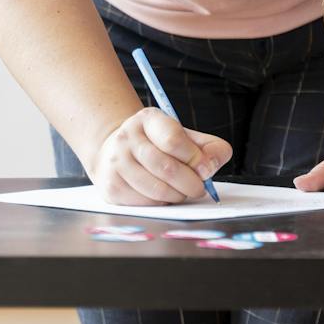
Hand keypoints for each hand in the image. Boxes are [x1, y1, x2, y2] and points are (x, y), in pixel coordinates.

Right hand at [88, 107, 231, 205]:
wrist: (116, 151)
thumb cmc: (158, 144)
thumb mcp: (183, 135)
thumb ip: (207, 147)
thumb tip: (211, 166)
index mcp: (149, 119)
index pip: (173, 140)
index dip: (194, 158)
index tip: (206, 169)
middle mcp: (128, 138)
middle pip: (166, 167)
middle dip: (190, 183)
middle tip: (199, 188)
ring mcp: (116, 163)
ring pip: (155, 189)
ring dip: (177, 196)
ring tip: (183, 192)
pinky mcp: (111, 187)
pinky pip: (144, 203)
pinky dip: (161, 204)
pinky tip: (165, 196)